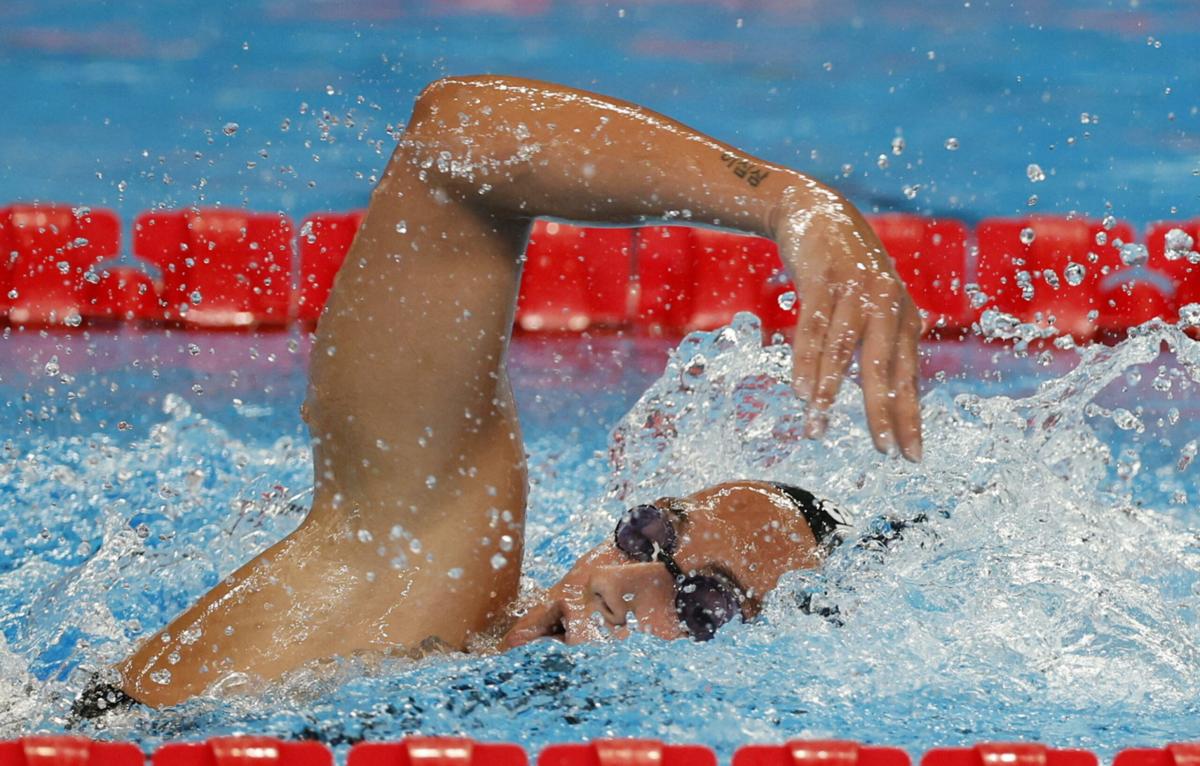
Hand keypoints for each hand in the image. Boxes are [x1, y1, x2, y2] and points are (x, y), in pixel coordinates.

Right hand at [772, 183, 922, 460]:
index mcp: (904, 317)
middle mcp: (887, 304)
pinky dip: (806, 362)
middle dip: (882, 413)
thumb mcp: (871, 305)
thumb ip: (879, 344)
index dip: (909, 417)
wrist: (816, 211)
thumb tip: (883, 395)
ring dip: (829, 393)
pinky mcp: (823, 280)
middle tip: (883, 450)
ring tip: (818, 429)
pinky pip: (813, 329)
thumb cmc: (845, 270)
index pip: (908, 378)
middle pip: (884, 369)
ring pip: (843, 352)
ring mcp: (855, 291)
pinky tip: (801, 390)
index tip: (910, 455)